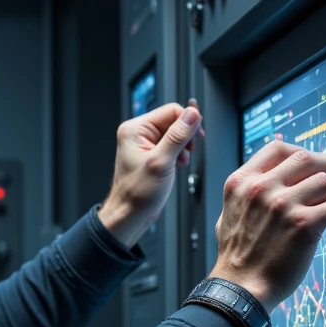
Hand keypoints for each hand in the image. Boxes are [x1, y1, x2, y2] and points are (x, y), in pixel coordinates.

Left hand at [97, 100, 202, 249]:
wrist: (129, 215)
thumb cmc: (137, 194)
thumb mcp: (161, 162)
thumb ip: (178, 136)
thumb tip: (192, 114)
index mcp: (135, 129)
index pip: (171, 111)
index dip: (188, 122)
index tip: (197, 137)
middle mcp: (138, 133)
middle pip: (173, 121)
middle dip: (185, 137)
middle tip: (187, 153)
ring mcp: (144, 144)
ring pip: (174, 134)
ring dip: (183, 146)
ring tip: (180, 161)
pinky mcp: (150, 154)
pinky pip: (171, 145)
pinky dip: (178, 154)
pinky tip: (178, 164)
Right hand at [210, 140, 325, 311]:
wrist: (240, 289)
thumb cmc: (237, 258)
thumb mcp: (228, 214)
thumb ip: (247, 194)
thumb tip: (271, 177)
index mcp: (242, 182)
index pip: (279, 148)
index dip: (304, 152)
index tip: (319, 165)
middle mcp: (261, 188)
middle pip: (308, 159)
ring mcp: (283, 205)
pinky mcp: (304, 225)